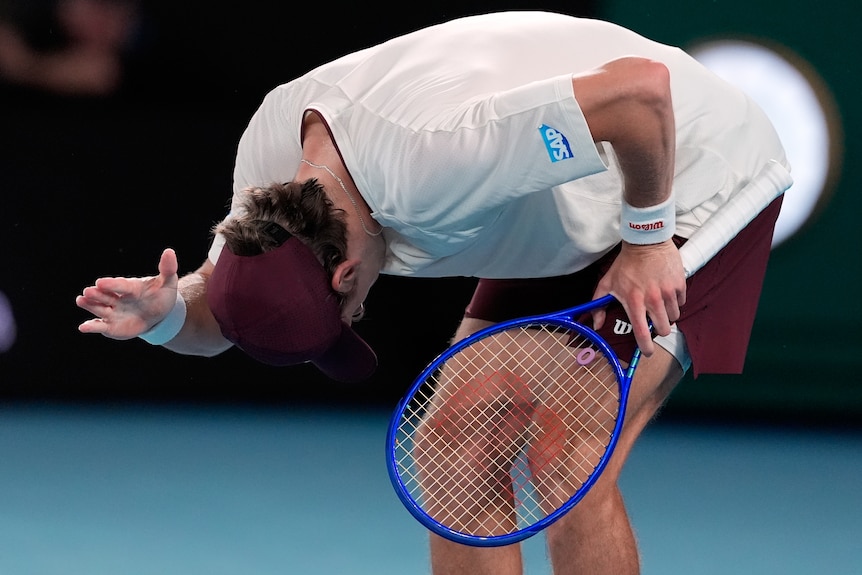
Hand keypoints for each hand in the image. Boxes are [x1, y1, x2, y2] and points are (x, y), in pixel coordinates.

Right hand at [76, 248, 179, 339]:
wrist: (159, 315)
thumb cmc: (161, 296)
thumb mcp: (168, 282)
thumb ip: (167, 268)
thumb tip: (169, 251)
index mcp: (130, 287)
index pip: (120, 285)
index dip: (112, 285)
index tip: (101, 282)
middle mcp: (117, 298)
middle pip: (105, 295)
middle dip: (97, 294)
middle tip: (88, 291)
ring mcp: (113, 312)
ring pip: (99, 308)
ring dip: (90, 305)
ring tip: (80, 301)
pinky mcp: (111, 326)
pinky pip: (100, 326)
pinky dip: (91, 326)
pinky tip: (83, 327)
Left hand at [591, 240, 685, 355]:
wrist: (646, 241)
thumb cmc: (626, 263)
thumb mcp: (607, 283)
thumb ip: (598, 305)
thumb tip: (596, 324)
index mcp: (634, 301)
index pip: (642, 332)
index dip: (646, 347)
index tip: (647, 351)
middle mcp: (653, 299)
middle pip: (664, 328)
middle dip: (659, 329)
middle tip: (654, 322)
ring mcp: (668, 292)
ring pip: (674, 316)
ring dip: (668, 315)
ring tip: (659, 305)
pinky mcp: (680, 284)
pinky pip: (682, 302)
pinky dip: (675, 302)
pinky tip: (666, 293)